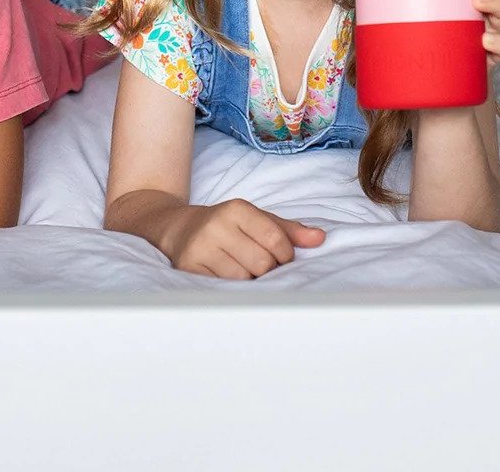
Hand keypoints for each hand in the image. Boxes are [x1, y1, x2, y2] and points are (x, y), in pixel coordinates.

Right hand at [164, 198, 325, 278]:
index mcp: (236, 209)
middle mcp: (216, 225)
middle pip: (262, 264)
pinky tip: (225, 277)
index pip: (276, 240)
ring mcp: (200, 247)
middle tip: (256, 265)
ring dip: (248, 281)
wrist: (178, 229)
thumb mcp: (257, 220)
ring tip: (239, 270)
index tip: (279, 257)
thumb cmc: (227, 227)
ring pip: (244, 280)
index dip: (285, 256)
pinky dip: (231, 289)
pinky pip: (224, 289)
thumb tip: (320, 238)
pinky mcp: (188, 268)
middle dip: (266, 270)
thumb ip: (289, 230)